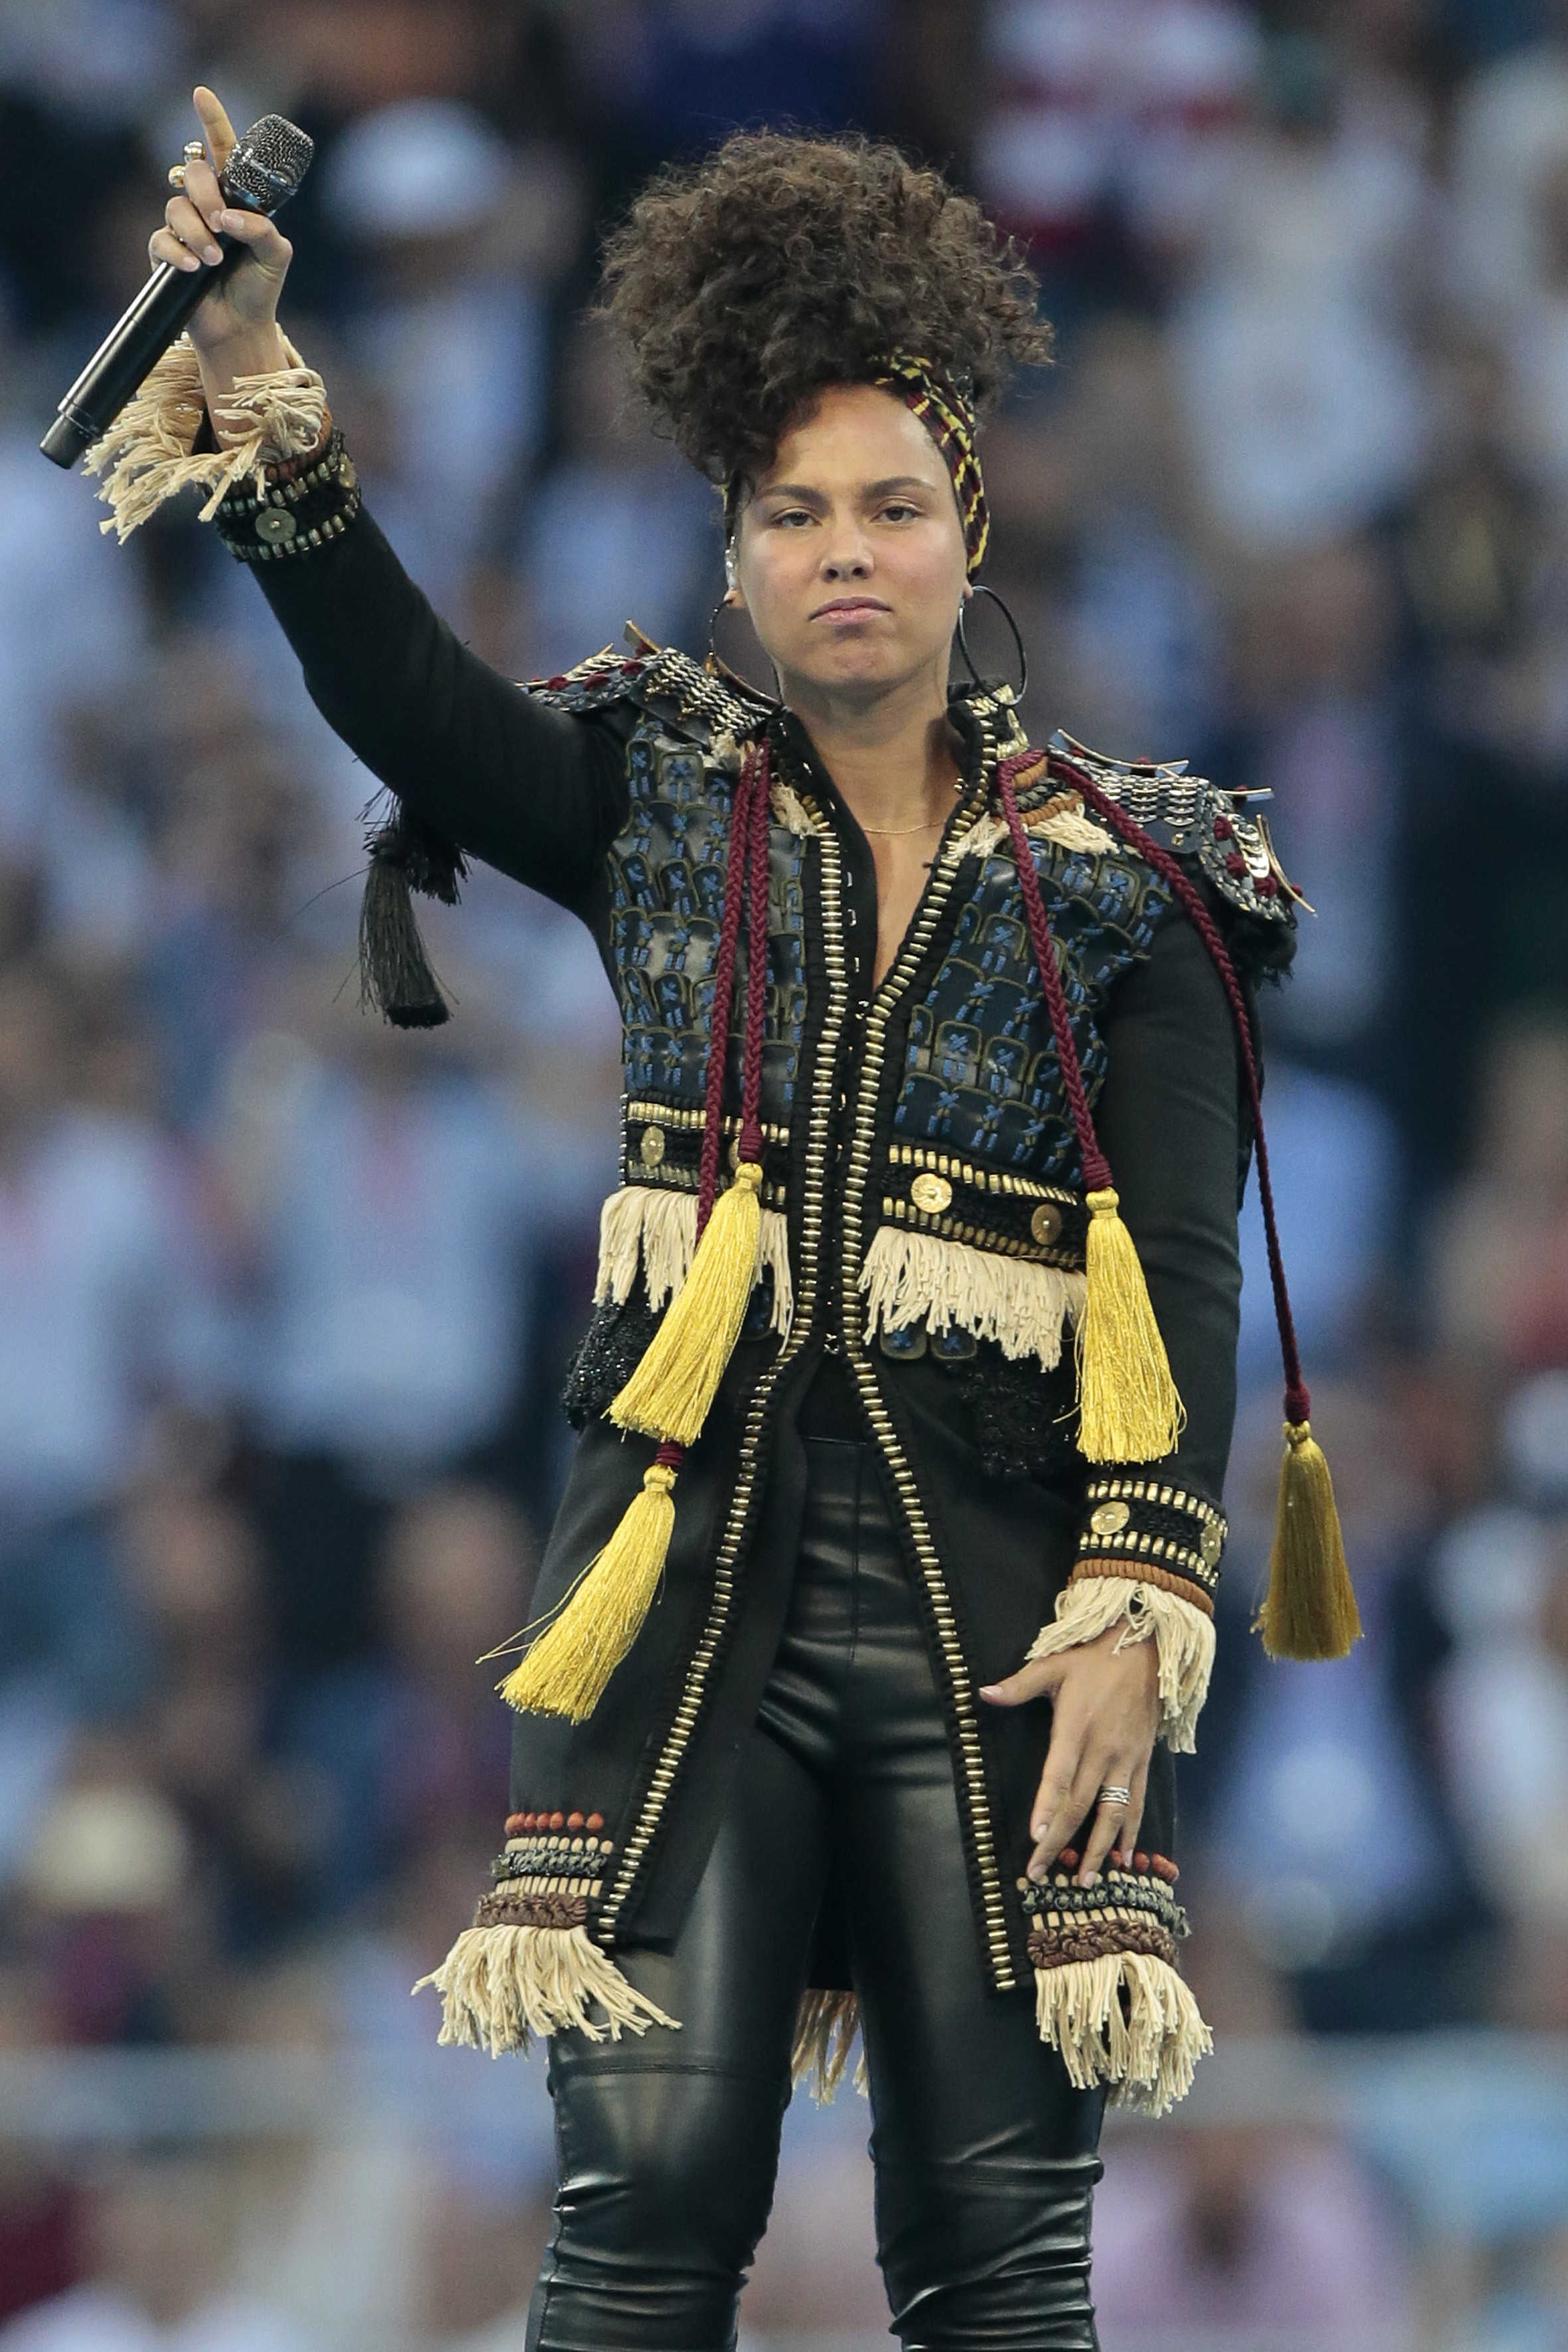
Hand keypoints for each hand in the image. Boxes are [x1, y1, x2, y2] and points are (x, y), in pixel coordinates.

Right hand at [149, 87, 291, 366]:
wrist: (241, 329)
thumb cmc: (260, 289)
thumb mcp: (276, 255)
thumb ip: (262, 228)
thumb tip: (227, 218)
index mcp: (235, 199)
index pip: (222, 151)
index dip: (212, 121)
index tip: (201, 94)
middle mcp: (207, 207)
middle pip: (193, 174)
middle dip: (205, 194)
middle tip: (222, 224)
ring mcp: (185, 229)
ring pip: (176, 207)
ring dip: (197, 232)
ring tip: (214, 260)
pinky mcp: (166, 254)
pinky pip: (162, 239)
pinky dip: (179, 252)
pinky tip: (195, 268)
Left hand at [980, 1621, 1157, 1887]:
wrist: (1145, 1647)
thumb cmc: (1092, 1658)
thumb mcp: (1052, 1665)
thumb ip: (1018, 1686)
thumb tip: (981, 1694)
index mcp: (1076, 1728)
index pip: (1058, 1776)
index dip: (1047, 1808)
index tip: (1035, 1839)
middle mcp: (1103, 1749)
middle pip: (1080, 1804)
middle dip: (1059, 1842)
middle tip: (1042, 1873)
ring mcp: (1126, 1758)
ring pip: (1112, 1813)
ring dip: (1099, 1850)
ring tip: (1086, 1882)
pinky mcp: (1143, 1761)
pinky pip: (1136, 1803)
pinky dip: (1131, 1833)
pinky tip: (1124, 1858)